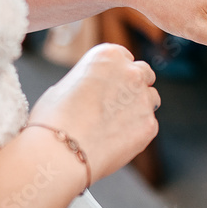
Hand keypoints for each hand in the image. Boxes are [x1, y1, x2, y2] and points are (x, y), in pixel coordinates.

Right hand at [28, 44, 158, 183]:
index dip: (119, 73)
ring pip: (151, 99)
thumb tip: (95, 90)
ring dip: (139, 107)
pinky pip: (148, 125)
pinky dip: (137, 132)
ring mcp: (144, 99)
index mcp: (109, 56)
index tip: (112, 84)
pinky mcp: (150, 125)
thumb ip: (90, 82)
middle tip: (119, 103)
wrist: (61, 151)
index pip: (125, 58)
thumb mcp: (66, 84)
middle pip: (145, 74)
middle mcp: (132, 73)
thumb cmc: (54, 119)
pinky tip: (116, 140)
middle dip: (135, 86)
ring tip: (115, 124)